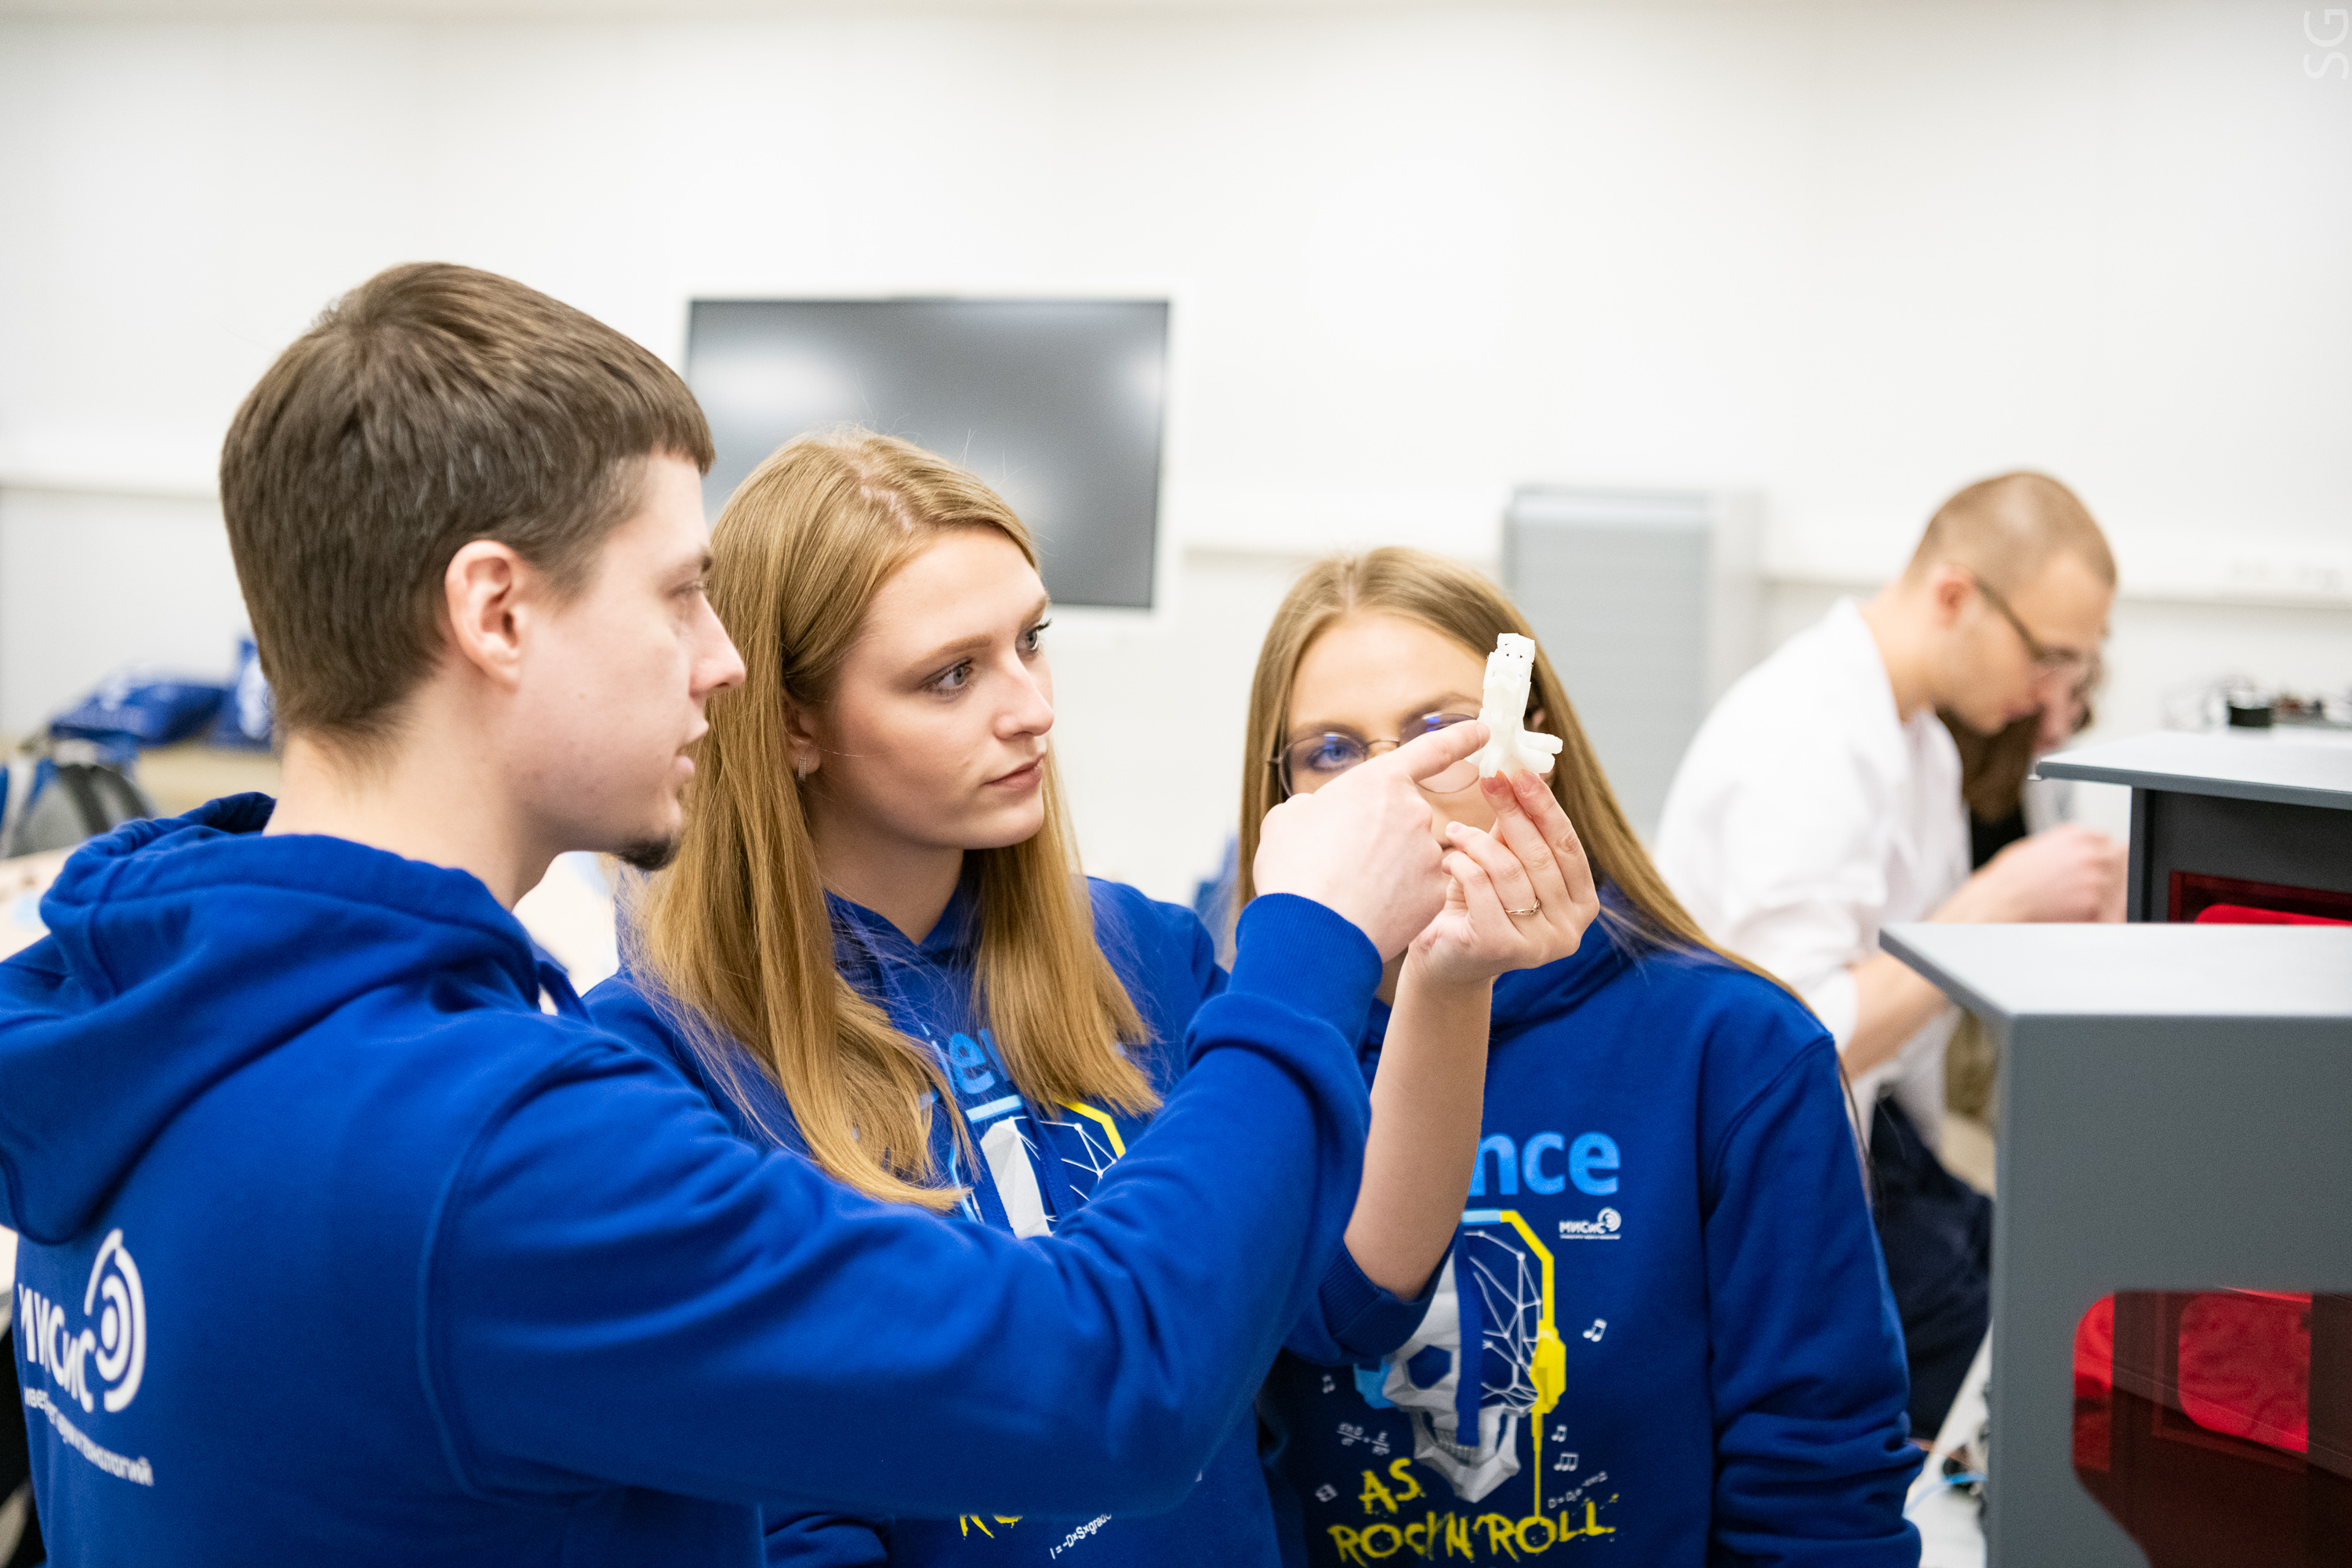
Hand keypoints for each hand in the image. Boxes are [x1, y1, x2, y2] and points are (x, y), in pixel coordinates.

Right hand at [1253, 720, 1488, 959]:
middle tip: (1341, 860)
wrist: (1312, 932)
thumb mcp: (1288, 818)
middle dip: (1379, 835)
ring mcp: (1429, 856)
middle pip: (1404, 817)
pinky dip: (1395, 899)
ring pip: (1410, 857)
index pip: (1432, 750)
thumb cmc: (1294, 868)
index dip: (1460, 737)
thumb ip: (1315, 806)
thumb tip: (1319, 814)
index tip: (1483, 731)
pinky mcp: (1434, 895)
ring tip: (1348, 891)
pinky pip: (1416, 890)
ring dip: (1386, 869)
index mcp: (1381, 782)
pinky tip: (1367, 910)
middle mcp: (1415, 813)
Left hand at [1408, 770, 1601, 985]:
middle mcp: (1570, 929)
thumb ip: (1520, 829)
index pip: (1568, 845)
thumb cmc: (1477, 904)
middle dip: (1513, 812)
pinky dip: (1461, 864)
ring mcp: (1539, 944)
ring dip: (1476, 841)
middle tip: (1489, 780)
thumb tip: (1524, 770)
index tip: (1521, 772)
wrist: (1444, 958)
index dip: (1544, 805)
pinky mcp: (1502, 948)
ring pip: (1509, 869)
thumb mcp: (1506, 862)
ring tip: (1454, 831)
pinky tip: (1446, 862)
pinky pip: (1481, 887)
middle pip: (1541, 855)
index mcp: (1582, 904)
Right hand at [1942, 823, 2125, 924]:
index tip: (2096, 863)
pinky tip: (2077, 910)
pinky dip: (2097, 910)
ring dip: (2103, 891)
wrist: (2001, 899)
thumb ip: (2066, 845)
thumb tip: (2079, 851)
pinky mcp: (2092, 902)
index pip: (2107, 840)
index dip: (2101, 853)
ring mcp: (2094, 878)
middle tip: (2085, 884)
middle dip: (2105, 871)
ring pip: (2117, 883)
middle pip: (2118, 859)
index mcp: (2076, 836)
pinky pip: (2108, 906)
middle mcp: (2089, 853)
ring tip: (2078, 899)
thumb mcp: (2038, 846)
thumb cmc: (2011, 876)